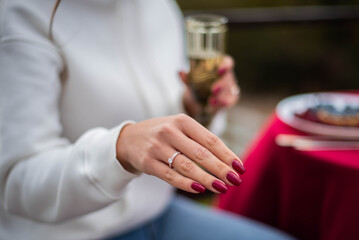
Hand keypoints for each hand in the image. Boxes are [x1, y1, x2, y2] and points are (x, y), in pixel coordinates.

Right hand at [116, 114, 244, 193]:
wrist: (129, 138)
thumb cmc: (163, 134)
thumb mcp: (180, 128)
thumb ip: (200, 140)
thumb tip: (227, 161)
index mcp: (182, 121)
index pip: (210, 140)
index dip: (227, 155)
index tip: (240, 168)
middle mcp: (170, 132)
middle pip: (201, 154)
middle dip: (221, 169)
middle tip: (236, 181)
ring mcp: (157, 147)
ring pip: (187, 166)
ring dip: (207, 179)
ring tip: (222, 188)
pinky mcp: (148, 162)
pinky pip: (170, 176)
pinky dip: (186, 184)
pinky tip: (199, 189)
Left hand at [180, 55, 239, 117]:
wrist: (198, 105)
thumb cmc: (196, 89)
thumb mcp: (190, 84)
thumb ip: (187, 79)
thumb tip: (180, 72)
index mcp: (219, 67)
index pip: (227, 62)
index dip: (225, 65)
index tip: (219, 70)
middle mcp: (226, 76)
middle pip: (228, 78)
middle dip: (221, 84)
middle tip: (213, 90)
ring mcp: (230, 87)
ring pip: (230, 90)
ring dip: (222, 96)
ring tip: (212, 101)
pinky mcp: (231, 98)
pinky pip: (231, 100)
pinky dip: (226, 102)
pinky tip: (220, 105)